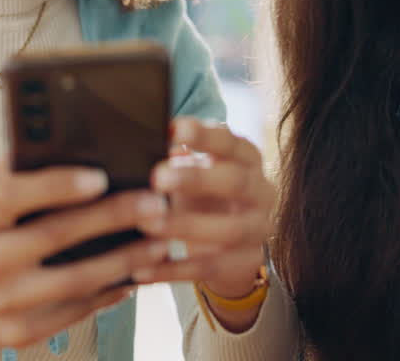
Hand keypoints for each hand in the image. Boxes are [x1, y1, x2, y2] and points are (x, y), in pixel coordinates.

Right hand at [0, 157, 170, 359]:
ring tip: (161, 242)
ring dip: (125, 260)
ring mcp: (4, 301)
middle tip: (155, 203)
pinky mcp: (22, 332)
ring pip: (76, 280)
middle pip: (56, 235)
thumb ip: (16, 176)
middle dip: (113, 217)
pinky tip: (136, 275)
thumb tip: (68, 143)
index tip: (100, 175)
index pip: (13, 194)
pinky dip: (111, 293)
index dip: (56, 184)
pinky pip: (76, 311)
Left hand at [134, 117, 274, 329]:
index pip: (232, 142)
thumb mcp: (194, 170)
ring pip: (228, 230)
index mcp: (248, 160)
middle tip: (158, 177)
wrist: (232, 242)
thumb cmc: (202, 192)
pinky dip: (173, 269)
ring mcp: (258, 230)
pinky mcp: (245, 263)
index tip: (172, 128)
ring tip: (147, 222)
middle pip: (236, 182)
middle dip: (197, 179)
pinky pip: (208, 268)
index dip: (205, 135)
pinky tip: (140, 269)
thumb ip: (174, 158)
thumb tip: (139, 140)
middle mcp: (261, 192)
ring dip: (185, 226)